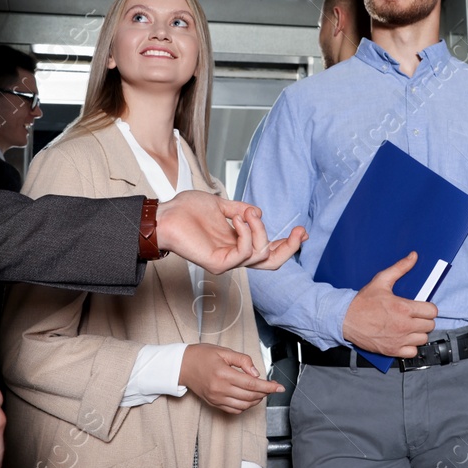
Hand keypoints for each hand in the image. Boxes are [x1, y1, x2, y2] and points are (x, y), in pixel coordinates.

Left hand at [156, 192, 306, 272]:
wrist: (165, 215)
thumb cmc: (185, 210)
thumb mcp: (220, 204)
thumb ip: (240, 209)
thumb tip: (259, 212)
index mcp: (237, 243)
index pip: (268, 250)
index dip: (288, 244)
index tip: (302, 231)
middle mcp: (235, 255)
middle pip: (272, 262)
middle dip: (290, 248)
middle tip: (299, 231)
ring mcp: (228, 261)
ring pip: (262, 255)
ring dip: (259, 229)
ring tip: (245, 213)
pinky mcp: (219, 263)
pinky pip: (245, 252)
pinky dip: (246, 232)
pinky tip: (236, 218)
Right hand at [179, 344, 283, 413]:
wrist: (183, 365)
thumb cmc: (203, 355)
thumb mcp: (224, 351)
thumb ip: (243, 361)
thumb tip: (256, 374)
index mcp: (224, 374)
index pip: (252, 384)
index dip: (269, 387)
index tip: (280, 387)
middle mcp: (220, 389)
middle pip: (250, 396)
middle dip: (265, 393)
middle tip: (272, 386)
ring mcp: (216, 398)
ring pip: (243, 406)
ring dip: (256, 400)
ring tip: (261, 392)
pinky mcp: (214, 403)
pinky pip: (233, 410)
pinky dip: (245, 406)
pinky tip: (248, 398)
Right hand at [341, 252, 436, 356]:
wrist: (345, 319)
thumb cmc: (362, 301)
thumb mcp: (381, 281)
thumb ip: (400, 268)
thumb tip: (413, 256)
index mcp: (404, 308)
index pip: (432, 311)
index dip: (428, 308)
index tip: (422, 308)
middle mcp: (404, 325)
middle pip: (429, 325)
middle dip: (424, 320)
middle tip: (415, 316)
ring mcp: (399, 340)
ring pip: (423, 339)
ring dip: (418, 333)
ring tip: (409, 327)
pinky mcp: (393, 350)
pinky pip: (412, 352)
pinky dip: (410, 347)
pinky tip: (403, 338)